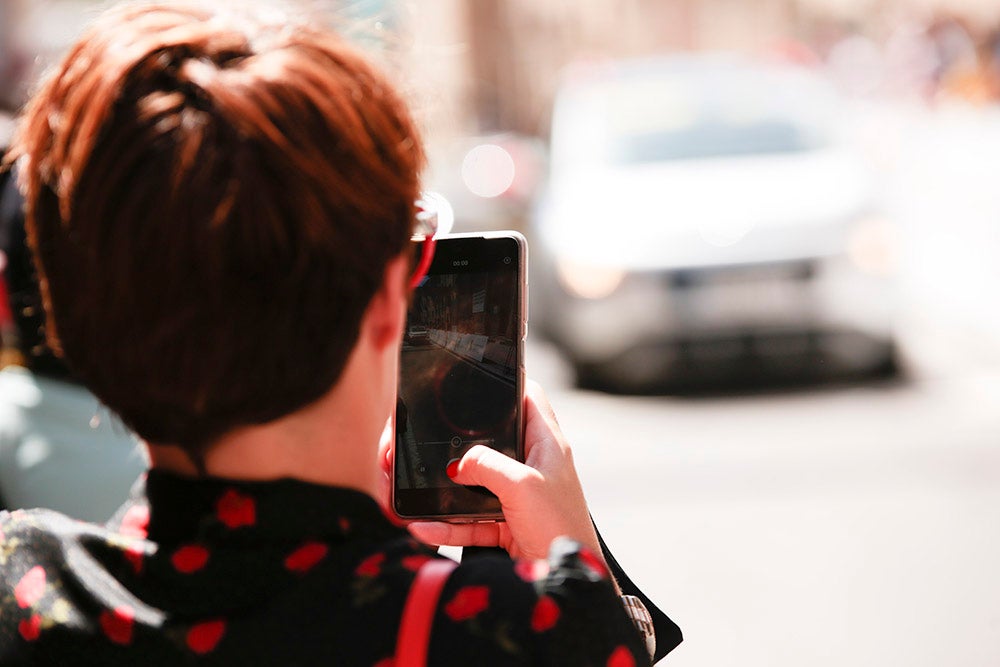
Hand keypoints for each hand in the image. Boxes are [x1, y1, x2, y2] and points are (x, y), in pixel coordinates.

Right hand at [407, 380, 603, 561]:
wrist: (566, 584)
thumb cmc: (561, 529)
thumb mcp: (523, 485)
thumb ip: (487, 464)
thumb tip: (457, 464)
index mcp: (547, 444)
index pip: (529, 398)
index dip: (508, 383)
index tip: (477, 379)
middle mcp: (533, 465)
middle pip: (491, 442)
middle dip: (458, 443)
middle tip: (426, 440)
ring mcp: (518, 495)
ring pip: (473, 483)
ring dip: (445, 490)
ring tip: (414, 488)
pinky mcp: (506, 524)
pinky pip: (468, 519)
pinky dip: (446, 524)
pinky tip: (422, 526)